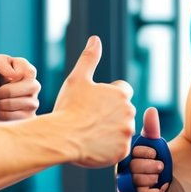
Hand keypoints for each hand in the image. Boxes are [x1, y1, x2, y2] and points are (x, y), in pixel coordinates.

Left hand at [0, 54, 40, 122]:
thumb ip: (0, 60)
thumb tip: (18, 75)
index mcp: (22, 69)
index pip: (30, 70)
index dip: (12, 75)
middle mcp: (30, 85)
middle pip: (32, 86)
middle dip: (7, 91)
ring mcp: (31, 102)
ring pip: (28, 103)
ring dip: (4, 104)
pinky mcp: (28, 118)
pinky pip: (23, 117)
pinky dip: (6, 115)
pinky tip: (1, 113)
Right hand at [52, 36, 135, 166]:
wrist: (61, 137)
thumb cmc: (68, 107)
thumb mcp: (77, 79)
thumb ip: (89, 59)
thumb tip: (95, 39)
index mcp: (120, 94)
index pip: (123, 91)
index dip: (109, 96)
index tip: (94, 103)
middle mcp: (128, 112)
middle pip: (123, 112)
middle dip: (110, 115)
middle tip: (89, 119)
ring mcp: (126, 133)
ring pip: (121, 131)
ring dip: (110, 131)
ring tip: (89, 133)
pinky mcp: (122, 152)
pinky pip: (118, 149)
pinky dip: (108, 149)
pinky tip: (93, 146)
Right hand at [128, 107, 170, 191]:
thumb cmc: (179, 164)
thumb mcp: (163, 145)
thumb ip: (153, 130)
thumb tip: (150, 110)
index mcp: (134, 155)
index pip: (130, 152)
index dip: (142, 152)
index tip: (155, 153)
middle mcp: (132, 170)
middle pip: (129, 167)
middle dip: (146, 166)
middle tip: (161, 167)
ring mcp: (136, 186)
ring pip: (132, 181)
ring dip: (149, 178)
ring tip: (161, 178)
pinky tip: (163, 188)